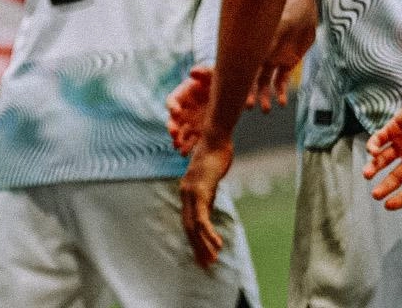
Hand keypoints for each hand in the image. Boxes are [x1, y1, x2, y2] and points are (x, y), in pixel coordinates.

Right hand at [166, 66, 213, 155]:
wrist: (229, 90)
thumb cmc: (216, 79)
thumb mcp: (212, 73)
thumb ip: (204, 71)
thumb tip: (193, 72)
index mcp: (183, 95)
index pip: (172, 101)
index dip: (172, 107)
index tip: (177, 112)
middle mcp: (183, 110)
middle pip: (172, 120)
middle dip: (172, 127)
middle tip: (175, 134)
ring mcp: (190, 121)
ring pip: (180, 133)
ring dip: (179, 141)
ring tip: (180, 149)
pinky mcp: (198, 131)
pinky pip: (191, 140)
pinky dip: (189, 147)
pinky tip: (188, 153)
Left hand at [179, 137, 234, 268]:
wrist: (216, 136)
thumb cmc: (216, 152)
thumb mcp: (211, 176)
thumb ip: (207, 191)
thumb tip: (209, 205)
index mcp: (187, 191)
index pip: (188, 220)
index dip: (194, 238)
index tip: (203, 252)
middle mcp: (185, 193)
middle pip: (188, 228)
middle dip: (197, 248)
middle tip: (206, 264)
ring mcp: (191, 193)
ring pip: (193, 227)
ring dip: (203, 246)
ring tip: (212, 260)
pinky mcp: (200, 192)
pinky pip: (202, 219)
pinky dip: (208, 234)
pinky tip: (217, 244)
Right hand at [248, 0, 316, 111]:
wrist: (310, 9)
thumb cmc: (303, 2)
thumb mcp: (301, 0)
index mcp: (264, 36)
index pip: (249, 54)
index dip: (242, 69)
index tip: (235, 82)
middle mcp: (264, 48)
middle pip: (251, 72)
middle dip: (248, 89)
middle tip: (247, 105)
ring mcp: (274, 56)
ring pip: (263, 80)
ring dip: (263, 95)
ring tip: (266, 109)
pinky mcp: (286, 63)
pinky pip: (280, 81)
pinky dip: (280, 92)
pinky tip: (281, 103)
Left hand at [363, 90, 401, 209]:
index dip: (401, 198)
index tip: (387, 206)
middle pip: (395, 176)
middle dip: (385, 186)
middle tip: (376, 195)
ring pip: (383, 159)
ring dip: (374, 167)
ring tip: (367, 174)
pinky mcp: (394, 127)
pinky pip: (379, 139)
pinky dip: (373, 145)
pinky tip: (372, 152)